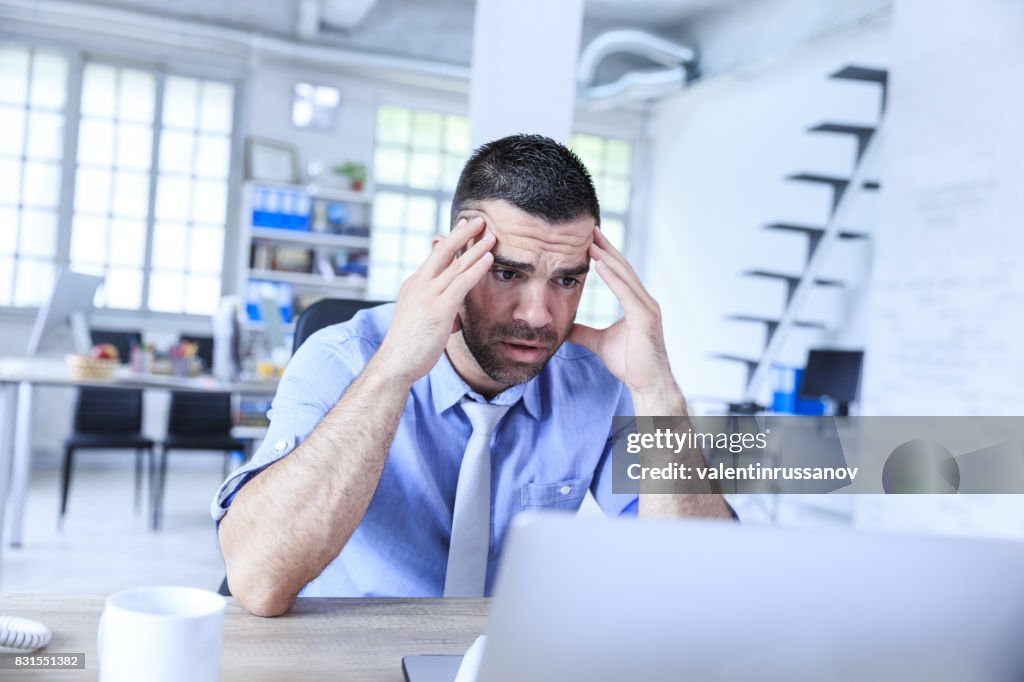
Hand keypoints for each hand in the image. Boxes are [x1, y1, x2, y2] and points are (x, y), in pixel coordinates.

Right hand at [374, 217, 493, 384]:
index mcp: (413, 286)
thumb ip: (439, 313)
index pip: (435, 258)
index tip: (464, 228)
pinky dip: (477, 267)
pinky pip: (461, 282)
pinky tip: (490, 258)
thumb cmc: (409, 348)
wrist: (394, 365)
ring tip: (491, 234)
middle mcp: (418, 284)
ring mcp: (427, 295)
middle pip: (443, 251)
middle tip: (478, 219)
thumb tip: (454, 318)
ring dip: (476, 247)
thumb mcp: (423, 322)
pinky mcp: (438, 308)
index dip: (450, 242)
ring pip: (455, 264)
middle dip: (462, 233)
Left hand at [568, 228, 679, 403]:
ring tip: (591, 240)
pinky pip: (627, 292)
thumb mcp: (599, 342)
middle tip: (589, 229)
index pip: (618, 273)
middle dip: (606, 248)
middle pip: (622, 268)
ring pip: (624, 276)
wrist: (647, 384)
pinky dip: (613, 277)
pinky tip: (599, 264)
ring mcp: (647, 307)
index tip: (588, 239)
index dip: (604, 255)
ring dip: (607, 256)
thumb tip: (566, 328)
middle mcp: (645, 301)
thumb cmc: (630, 364)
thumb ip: (584, 332)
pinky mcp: (645, 317)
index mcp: (636, 303)